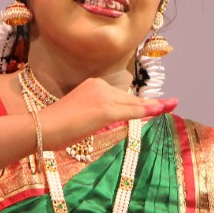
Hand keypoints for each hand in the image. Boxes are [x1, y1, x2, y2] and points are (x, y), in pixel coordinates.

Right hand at [38, 78, 176, 151]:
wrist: (42, 126)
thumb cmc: (52, 126)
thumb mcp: (77, 116)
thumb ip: (93, 115)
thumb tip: (102, 121)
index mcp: (91, 85)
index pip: (120, 95)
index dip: (138, 102)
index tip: (152, 103)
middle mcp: (99, 86)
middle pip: (130, 98)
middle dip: (151, 102)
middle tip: (171, 102)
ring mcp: (103, 96)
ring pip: (134, 104)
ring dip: (153, 106)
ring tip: (171, 105)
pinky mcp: (106, 109)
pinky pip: (132, 111)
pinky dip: (148, 111)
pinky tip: (160, 110)